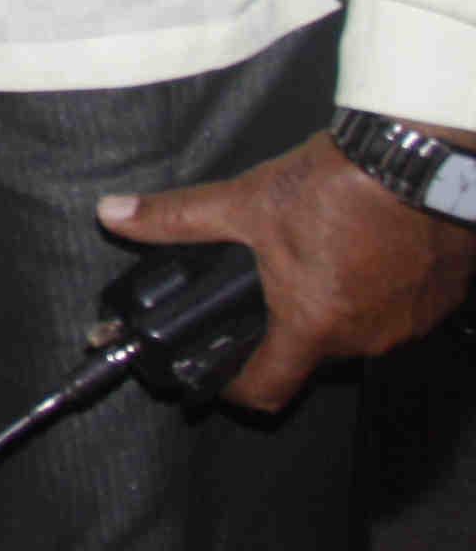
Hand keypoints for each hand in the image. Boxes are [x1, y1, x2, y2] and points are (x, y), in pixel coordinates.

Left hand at [103, 130, 475, 413]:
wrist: (422, 161)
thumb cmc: (340, 186)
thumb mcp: (245, 202)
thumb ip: (176, 218)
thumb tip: (114, 214)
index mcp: (313, 327)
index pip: (267, 390)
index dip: (232, 387)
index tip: (214, 371)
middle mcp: (365, 339)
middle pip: (309, 356)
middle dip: (280, 330)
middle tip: (261, 292)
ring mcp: (408, 324)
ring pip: (354, 333)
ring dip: (329, 310)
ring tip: (309, 265)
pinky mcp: (437, 301)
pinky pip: (395, 313)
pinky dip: (372, 294)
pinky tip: (356, 257)